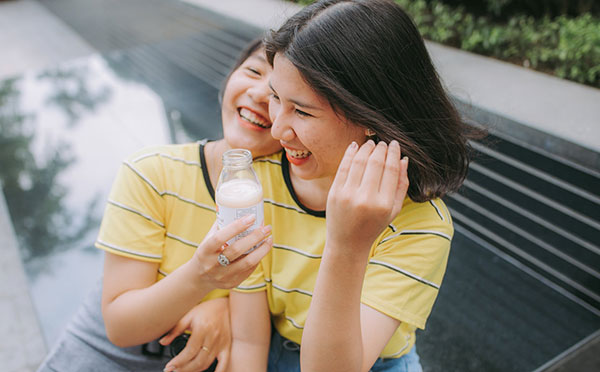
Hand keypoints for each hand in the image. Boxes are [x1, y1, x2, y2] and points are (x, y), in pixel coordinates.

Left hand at [160, 298, 229, 371]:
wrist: (224, 306)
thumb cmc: (206, 310)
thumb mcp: (188, 316)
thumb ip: (175, 330)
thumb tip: (162, 342)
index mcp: (202, 329)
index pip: (189, 351)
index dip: (178, 362)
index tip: (169, 367)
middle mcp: (212, 337)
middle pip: (197, 361)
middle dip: (183, 369)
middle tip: (174, 370)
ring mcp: (221, 344)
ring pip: (207, 363)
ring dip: (194, 370)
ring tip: (184, 370)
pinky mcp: (226, 347)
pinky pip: (224, 363)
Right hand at [193, 216, 272, 289]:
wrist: (199, 278)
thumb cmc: (207, 252)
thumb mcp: (207, 239)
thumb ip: (220, 225)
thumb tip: (236, 206)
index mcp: (204, 251)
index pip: (220, 237)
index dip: (236, 227)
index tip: (251, 217)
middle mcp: (213, 265)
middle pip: (237, 250)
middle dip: (255, 237)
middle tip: (266, 228)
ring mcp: (223, 276)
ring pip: (248, 262)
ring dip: (262, 249)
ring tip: (269, 238)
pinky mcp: (233, 283)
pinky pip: (250, 269)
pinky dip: (258, 257)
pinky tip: (263, 249)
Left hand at [326, 140, 408, 256]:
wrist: (347, 242)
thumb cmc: (373, 225)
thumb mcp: (393, 210)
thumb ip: (401, 185)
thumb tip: (403, 159)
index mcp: (383, 204)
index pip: (390, 169)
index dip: (393, 153)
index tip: (394, 144)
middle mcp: (366, 199)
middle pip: (375, 162)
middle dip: (380, 148)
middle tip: (382, 142)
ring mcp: (348, 195)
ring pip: (359, 161)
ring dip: (366, 148)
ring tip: (371, 144)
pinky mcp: (334, 193)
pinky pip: (343, 167)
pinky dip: (350, 153)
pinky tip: (355, 146)